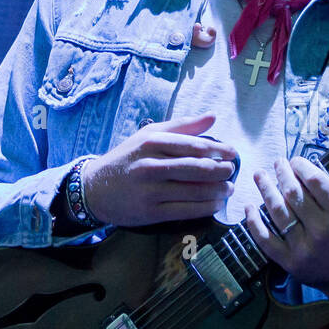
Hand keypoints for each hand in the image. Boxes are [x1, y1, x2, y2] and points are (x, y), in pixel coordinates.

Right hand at [80, 112, 235, 225]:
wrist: (95, 188)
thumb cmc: (128, 158)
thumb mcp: (148, 135)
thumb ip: (182, 126)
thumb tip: (213, 116)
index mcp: (152, 142)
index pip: (194, 145)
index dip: (218, 150)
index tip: (232, 153)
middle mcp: (151, 165)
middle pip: (197, 168)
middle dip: (221, 170)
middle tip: (232, 171)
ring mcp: (150, 190)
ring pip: (194, 191)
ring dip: (218, 191)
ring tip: (229, 189)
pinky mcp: (150, 212)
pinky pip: (185, 210)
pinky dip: (205, 208)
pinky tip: (216, 204)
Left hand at [241, 155, 328, 302]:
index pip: (316, 181)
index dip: (301, 166)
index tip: (295, 161)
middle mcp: (323, 231)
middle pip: (293, 194)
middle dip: (282, 173)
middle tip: (278, 163)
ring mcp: (304, 249)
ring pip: (277, 212)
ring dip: (265, 190)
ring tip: (260, 176)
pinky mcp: (290, 263)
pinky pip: (266, 239)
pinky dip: (254, 222)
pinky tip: (249, 207)